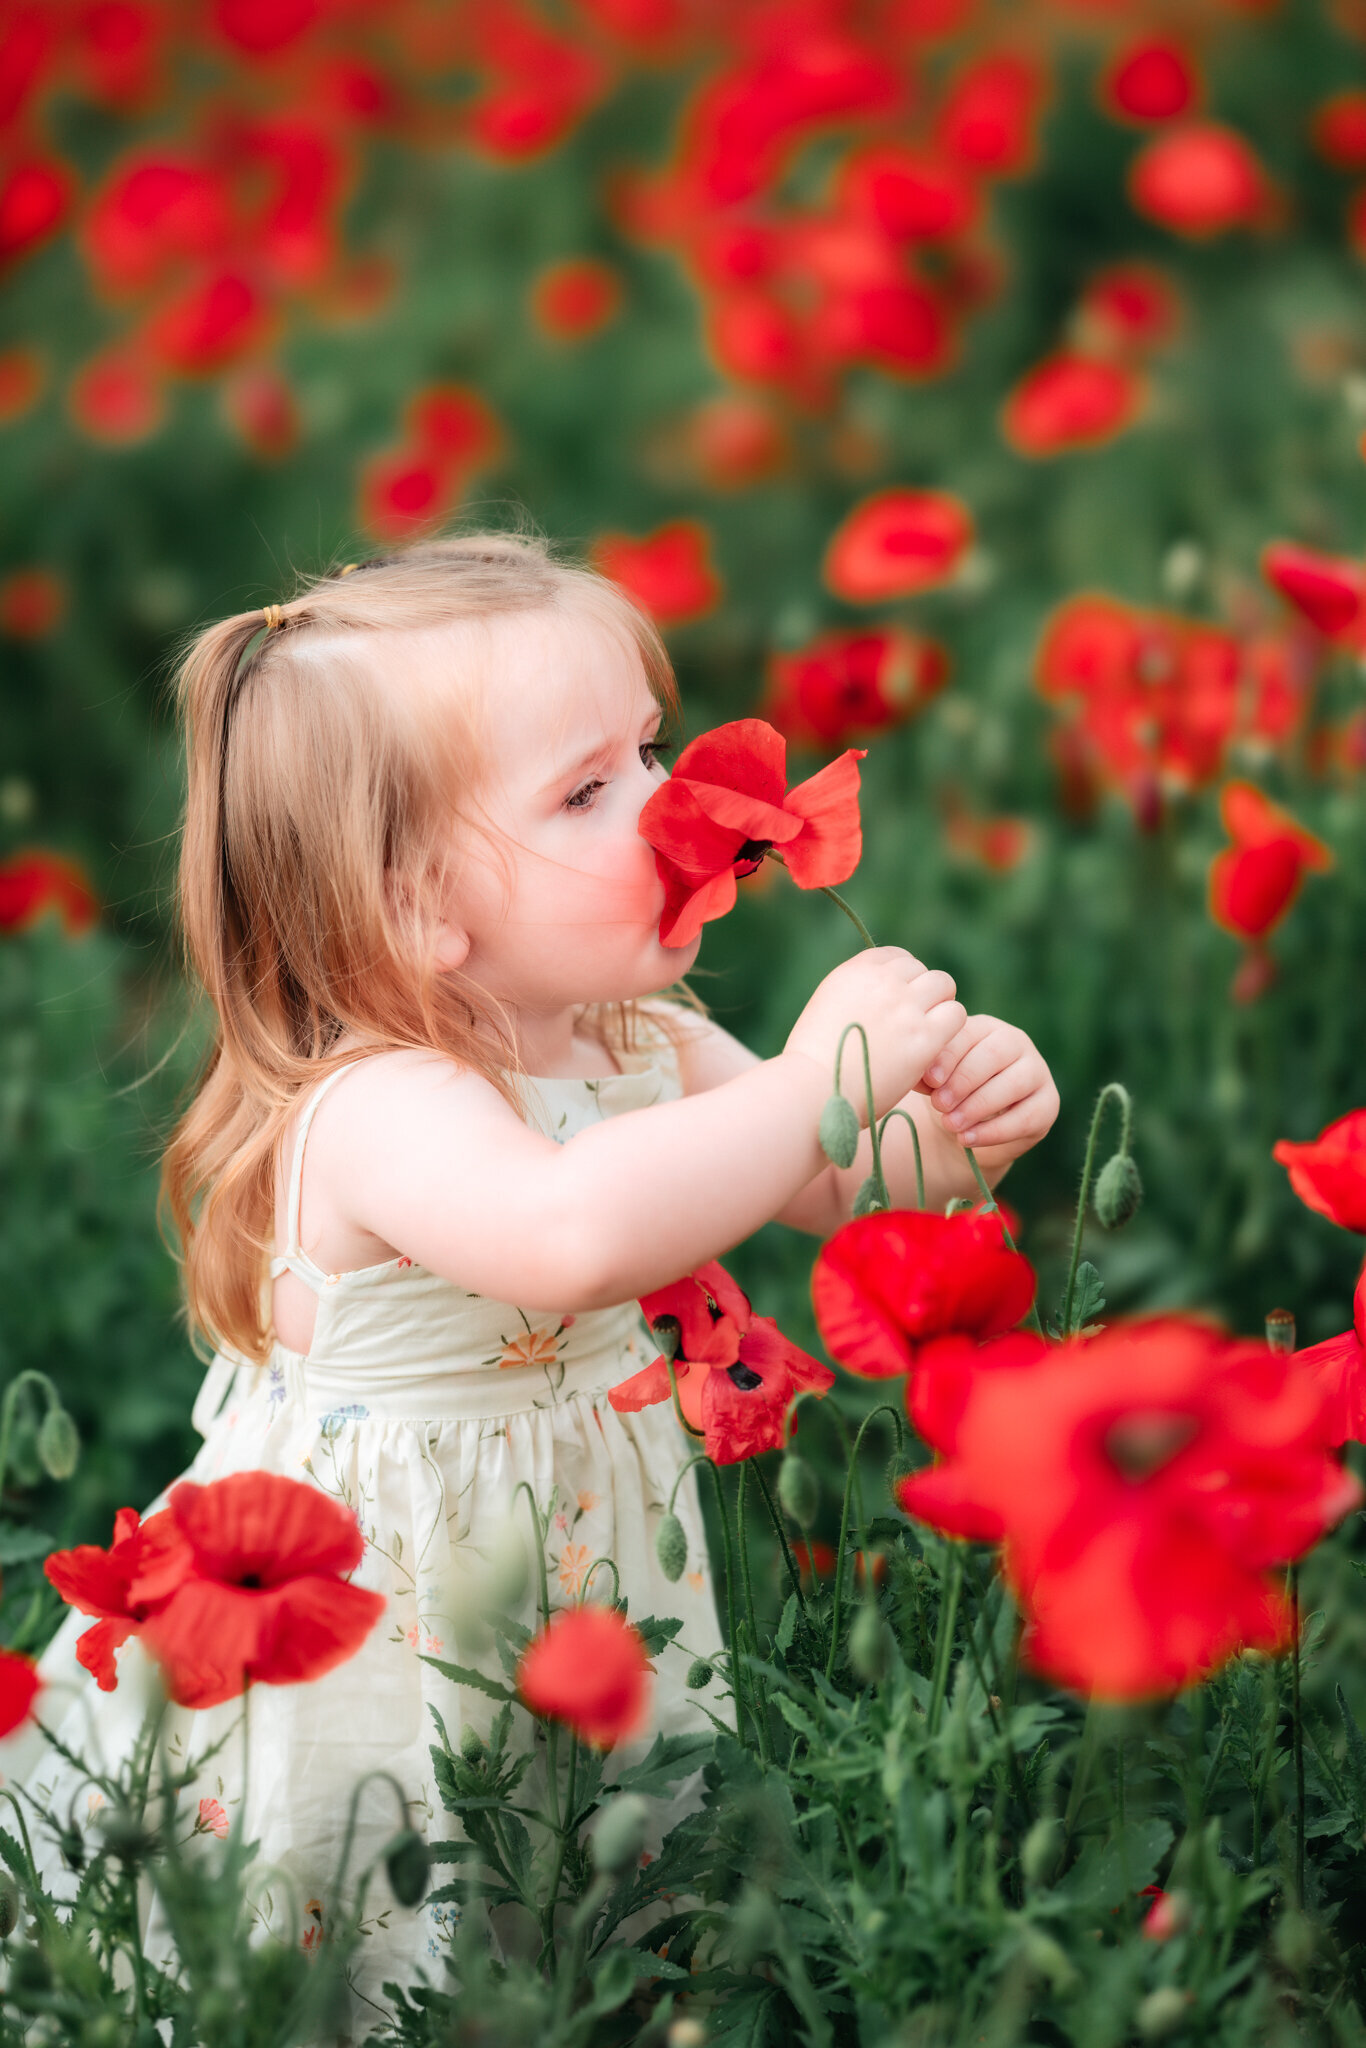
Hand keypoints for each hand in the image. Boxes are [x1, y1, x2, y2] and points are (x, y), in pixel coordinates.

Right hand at [785, 947, 965, 1122]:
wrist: (814, 1089)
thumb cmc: (814, 1061)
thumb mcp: (827, 1008)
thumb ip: (855, 994)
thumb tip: (876, 997)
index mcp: (855, 972)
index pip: (895, 957)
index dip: (903, 977)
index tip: (901, 999)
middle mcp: (883, 981)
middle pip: (921, 969)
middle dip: (922, 991)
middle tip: (917, 1020)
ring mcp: (906, 1007)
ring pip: (944, 985)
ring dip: (940, 1005)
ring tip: (930, 1031)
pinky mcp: (924, 1036)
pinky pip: (956, 1015)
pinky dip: (950, 1028)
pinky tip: (936, 1047)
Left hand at [919, 1015, 1058, 1157]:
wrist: (968, 1130)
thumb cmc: (949, 1095)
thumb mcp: (935, 1081)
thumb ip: (928, 1074)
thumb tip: (919, 1076)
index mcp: (985, 1028)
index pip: (969, 1034)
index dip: (948, 1057)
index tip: (929, 1081)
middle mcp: (1016, 1043)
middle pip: (994, 1054)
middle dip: (964, 1081)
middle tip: (940, 1104)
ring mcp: (1037, 1071)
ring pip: (1014, 1083)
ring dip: (978, 1105)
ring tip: (951, 1124)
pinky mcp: (1048, 1104)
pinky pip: (1026, 1117)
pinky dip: (993, 1131)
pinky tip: (967, 1139)